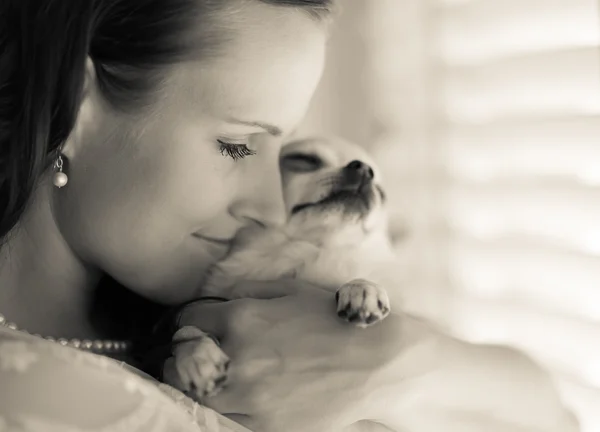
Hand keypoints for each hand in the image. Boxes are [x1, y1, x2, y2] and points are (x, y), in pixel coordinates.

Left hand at [177, 280, 404, 431]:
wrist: (377, 362)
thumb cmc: (337, 320)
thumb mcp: (293, 291)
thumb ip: (249, 292)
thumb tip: (222, 299)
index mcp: (243, 318)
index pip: (189, 320)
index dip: (190, 321)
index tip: (196, 326)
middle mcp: (238, 358)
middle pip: (181, 363)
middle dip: (183, 356)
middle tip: (193, 356)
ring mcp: (250, 398)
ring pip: (196, 396)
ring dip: (198, 385)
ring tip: (215, 378)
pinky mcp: (266, 427)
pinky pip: (226, 421)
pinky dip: (226, 409)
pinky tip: (240, 399)